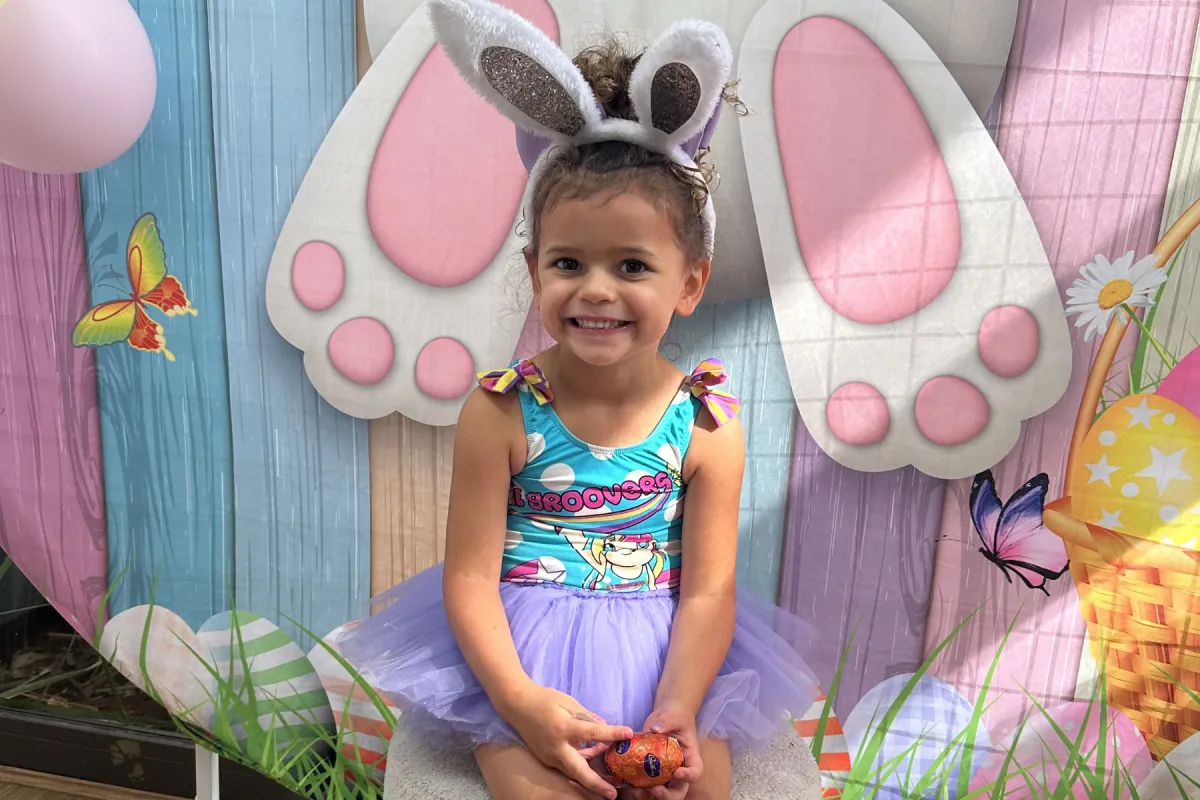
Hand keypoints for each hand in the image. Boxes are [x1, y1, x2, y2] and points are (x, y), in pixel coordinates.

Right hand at [503, 683, 632, 799]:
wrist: (517, 705)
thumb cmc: (544, 700)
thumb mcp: (568, 702)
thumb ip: (587, 716)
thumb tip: (604, 727)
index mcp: (564, 728)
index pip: (593, 732)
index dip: (612, 733)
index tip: (629, 733)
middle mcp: (557, 747)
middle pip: (579, 770)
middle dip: (596, 784)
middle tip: (613, 794)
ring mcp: (549, 756)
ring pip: (573, 772)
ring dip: (590, 776)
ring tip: (609, 779)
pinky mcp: (546, 759)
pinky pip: (566, 766)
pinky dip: (580, 764)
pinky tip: (593, 756)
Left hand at [630, 706, 703, 799]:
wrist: (666, 717)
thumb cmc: (675, 716)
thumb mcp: (673, 716)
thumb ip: (666, 721)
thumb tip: (655, 728)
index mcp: (690, 756)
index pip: (696, 771)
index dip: (689, 776)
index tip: (677, 772)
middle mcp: (680, 768)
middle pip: (679, 790)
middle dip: (668, 794)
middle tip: (655, 789)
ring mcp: (666, 772)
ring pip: (663, 791)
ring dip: (651, 795)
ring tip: (638, 791)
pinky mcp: (652, 771)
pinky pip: (648, 785)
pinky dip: (640, 788)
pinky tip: (630, 785)